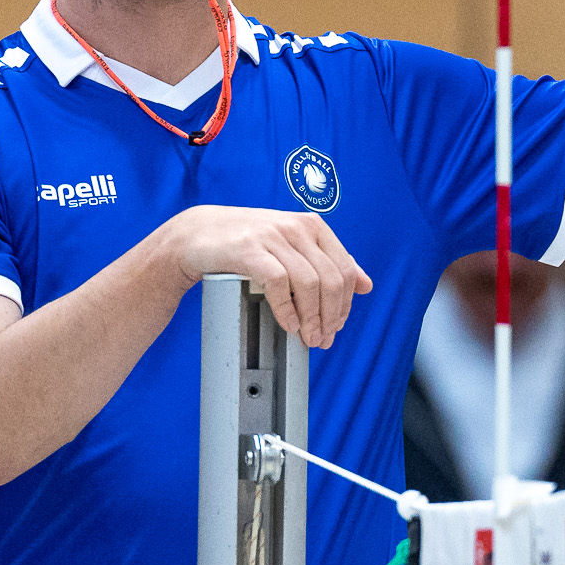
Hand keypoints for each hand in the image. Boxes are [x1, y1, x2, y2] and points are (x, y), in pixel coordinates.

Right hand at [161, 206, 372, 348]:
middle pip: (330, 279)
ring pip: (309, 283)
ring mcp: (273, 236)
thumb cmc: (246, 243)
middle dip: (330, 316)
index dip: (345, 304)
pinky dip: (287, 309)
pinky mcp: (249, 249)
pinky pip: (278, 283)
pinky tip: (288, 324)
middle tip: (323, 339)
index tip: (337, 326)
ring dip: (311, 317)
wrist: (198, 233)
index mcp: (312, 226)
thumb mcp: (292, 246)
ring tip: (307, 336)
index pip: (344, 269)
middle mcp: (295, 227)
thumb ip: (328, 261)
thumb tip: (366, 285)